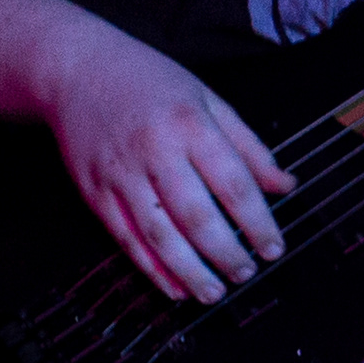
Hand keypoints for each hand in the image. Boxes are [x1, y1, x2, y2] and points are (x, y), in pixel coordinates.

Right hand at [45, 26, 294, 302]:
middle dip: (226, 252)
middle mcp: (154, 152)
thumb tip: (286, 186)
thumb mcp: (209, 100)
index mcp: (191, 126)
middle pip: (197, 215)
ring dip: (189, 270)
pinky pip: (125, 238)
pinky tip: (174, 287)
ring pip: (159, 234)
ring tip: (215, 292)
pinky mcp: (93, 191)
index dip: (258, 222)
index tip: (275, 248)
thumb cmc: (151, 83)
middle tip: (247, 274)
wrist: (76, 70)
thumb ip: (249, 147)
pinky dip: (151, 268)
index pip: (234, 185)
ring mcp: (120, 174)